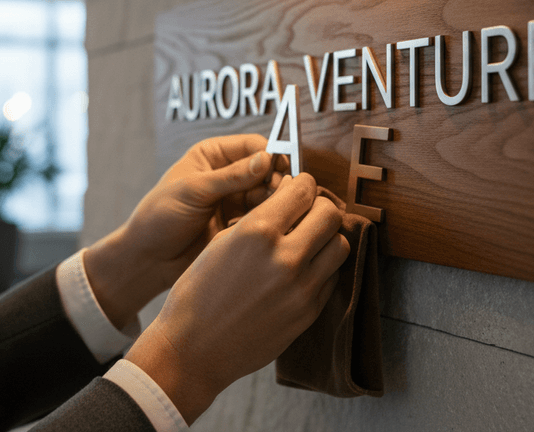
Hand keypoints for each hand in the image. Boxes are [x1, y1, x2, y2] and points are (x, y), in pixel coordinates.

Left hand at [85, 134, 286, 328]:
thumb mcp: (194, 191)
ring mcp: (235, 200)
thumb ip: (231, 177)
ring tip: (270, 214)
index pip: (253, 146)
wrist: (149, 259)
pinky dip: (267, 220)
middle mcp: (227, 174)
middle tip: (279, 197)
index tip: (283, 171)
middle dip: (275, 182)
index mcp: (213, 155)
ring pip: (269, 195)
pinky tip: (264, 228)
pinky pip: (263, 217)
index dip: (271, 156)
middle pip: (267, 170)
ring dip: (273, 203)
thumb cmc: (159, 217)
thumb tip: (267, 160)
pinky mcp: (239, 224)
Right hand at [124, 173, 349, 423]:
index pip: (304, 190)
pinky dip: (322, 268)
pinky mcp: (308, 313)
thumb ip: (259, 219)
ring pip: (340, 246)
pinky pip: (332, 278)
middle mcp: (285, 257)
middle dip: (320, 208)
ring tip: (309, 242)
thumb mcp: (221, 242)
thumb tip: (289, 199)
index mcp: (257, 232)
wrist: (193, 348)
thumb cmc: (198, 293)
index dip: (304, 185)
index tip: (300, 189)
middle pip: (330, 215)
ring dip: (327, 238)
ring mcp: (301, 288)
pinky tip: (303, 270)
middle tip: (308, 213)